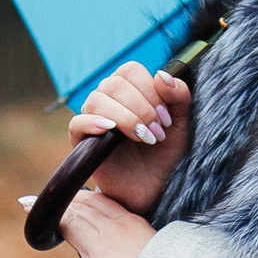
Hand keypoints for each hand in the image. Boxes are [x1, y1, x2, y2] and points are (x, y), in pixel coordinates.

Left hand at [21, 188, 154, 257]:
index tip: (65, 194)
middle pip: (80, 210)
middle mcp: (115, 232)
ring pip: (71, 228)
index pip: (98, 202)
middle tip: (34, 199)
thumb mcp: (160, 249)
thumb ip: (142, 244)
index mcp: (131, 223)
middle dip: (57, 203)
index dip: (77, 196)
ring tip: (29, 214)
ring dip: (49, 222)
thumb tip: (135, 247)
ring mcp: (104, 252)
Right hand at [69, 61, 191, 215]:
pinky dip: (93, 123)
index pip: (130, 70)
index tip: (166, 118)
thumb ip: (179, 97)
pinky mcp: (82, 142)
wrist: (154, 188)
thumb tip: (162, 75)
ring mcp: (93, 119)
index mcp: (129, 89)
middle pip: (114, 84)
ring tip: (145, 139)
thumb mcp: (181, 124)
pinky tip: (111, 131)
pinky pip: (77, 123)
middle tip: (158, 133)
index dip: (150, 90)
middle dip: (141, 108)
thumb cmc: (165, 153)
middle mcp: (108, 99)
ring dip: (125, 118)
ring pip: (97, 100)